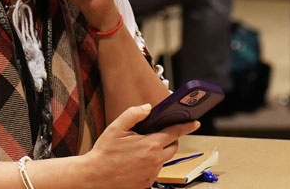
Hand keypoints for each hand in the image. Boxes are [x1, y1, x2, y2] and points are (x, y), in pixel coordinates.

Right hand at [83, 104, 199, 188]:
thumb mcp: (116, 127)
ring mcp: (152, 173)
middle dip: (170, 140)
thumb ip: (134, 114)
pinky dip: (150, 164)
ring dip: (158, 153)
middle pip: (173, 147)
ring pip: (163, 159)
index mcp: (151, 145)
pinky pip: (155, 170)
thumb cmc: (104, 152)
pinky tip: (136, 161)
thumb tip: (148, 108)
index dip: (186, 126)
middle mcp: (155, 161)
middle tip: (157, 135)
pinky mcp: (147, 183)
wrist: (94, 176)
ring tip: (139, 150)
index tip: (195, 122)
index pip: (175, 132)